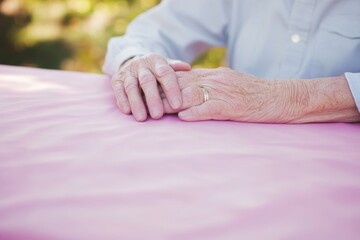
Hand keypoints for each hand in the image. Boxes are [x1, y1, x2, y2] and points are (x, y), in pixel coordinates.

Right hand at [111, 53, 190, 120]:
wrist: (136, 63)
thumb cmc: (157, 71)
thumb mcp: (167, 66)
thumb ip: (177, 68)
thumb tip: (188, 68)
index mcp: (157, 61)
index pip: (165, 73)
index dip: (171, 89)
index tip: (177, 105)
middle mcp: (141, 65)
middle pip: (147, 81)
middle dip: (153, 99)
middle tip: (158, 116)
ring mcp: (128, 71)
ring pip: (131, 87)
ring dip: (136, 103)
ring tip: (142, 118)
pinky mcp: (117, 79)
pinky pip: (118, 89)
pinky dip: (122, 100)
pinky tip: (127, 111)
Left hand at [162, 67, 294, 122]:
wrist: (281, 97)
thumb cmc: (256, 94)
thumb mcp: (231, 84)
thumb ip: (212, 87)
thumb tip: (194, 95)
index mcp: (214, 75)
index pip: (183, 76)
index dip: (165, 83)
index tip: (150, 89)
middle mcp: (215, 80)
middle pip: (181, 84)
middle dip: (161, 92)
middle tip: (144, 100)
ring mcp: (223, 92)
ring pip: (191, 95)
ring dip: (171, 103)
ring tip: (155, 111)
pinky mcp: (232, 106)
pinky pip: (209, 108)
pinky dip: (194, 113)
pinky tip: (182, 117)